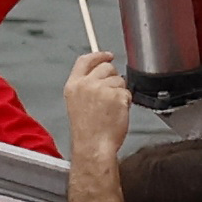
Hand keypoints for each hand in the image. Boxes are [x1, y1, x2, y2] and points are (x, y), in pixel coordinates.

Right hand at [60, 45, 132, 201]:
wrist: (94, 147)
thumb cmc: (87, 132)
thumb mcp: (77, 103)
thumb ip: (86, 86)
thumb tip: (101, 74)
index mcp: (74, 86)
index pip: (85, 60)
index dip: (99, 55)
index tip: (107, 55)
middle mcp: (87, 84)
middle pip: (106, 67)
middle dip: (113, 78)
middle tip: (110, 96)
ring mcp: (102, 89)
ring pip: (120, 80)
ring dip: (120, 92)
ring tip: (111, 109)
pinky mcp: (117, 96)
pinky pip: (128, 92)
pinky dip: (126, 102)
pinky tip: (117, 113)